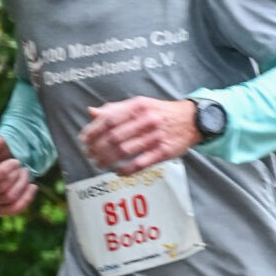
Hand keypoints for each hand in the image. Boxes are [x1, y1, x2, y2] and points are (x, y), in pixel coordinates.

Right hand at [0, 131, 35, 217]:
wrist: (5, 167)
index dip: (4, 171)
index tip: (16, 161)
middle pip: (1, 188)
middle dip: (16, 175)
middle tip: (22, 166)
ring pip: (9, 198)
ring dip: (22, 184)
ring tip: (26, 173)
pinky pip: (13, 209)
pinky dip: (26, 198)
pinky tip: (33, 186)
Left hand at [80, 97, 199, 173]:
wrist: (191, 120)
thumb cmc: (160, 112)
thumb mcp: (139, 104)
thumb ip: (115, 109)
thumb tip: (91, 112)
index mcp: (137, 106)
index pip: (108, 120)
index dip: (92, 131)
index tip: (83, 140)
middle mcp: (146, 120)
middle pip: (113, 137)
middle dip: (97, 148)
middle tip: (89, 154)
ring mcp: (155, 137)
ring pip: (124, 151)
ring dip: (107, 160)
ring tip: (98, 164)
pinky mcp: (163, 152)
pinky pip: (139, 164)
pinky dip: (125, 170)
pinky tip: (117, 171)